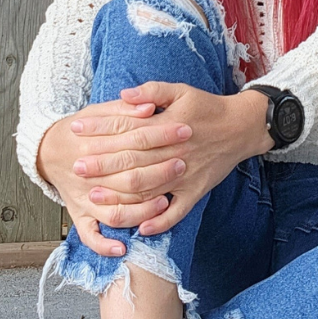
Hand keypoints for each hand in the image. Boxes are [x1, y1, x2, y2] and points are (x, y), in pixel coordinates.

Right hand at [37, 99, 192, 256]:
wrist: (47, 150)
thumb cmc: (79, 131)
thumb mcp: (97, 112)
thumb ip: (124, 109)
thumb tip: (149, 107)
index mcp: (91, 146)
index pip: (134, 141)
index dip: (162, 135)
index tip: (185, 130)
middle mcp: (87, 176)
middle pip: (129, 179)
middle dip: (160, 172)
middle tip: (182, 164)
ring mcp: (83, 199)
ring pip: (115, 212)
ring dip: (142, 210)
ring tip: (164, 201)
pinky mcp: (78, 215)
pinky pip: (90, 236)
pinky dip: (104, 245)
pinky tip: (122, 248)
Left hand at [72, 81, 270, 237]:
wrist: (241, 127)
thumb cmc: (207, 107)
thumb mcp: (181, 90)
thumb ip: (152, 91)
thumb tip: (124, 94)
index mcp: (167, 126)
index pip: (127, 129)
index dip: (100, 129)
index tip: (77, 131)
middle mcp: (174, 153)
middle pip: (132, 161)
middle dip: (102, 165)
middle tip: (76, 168)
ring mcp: (185, 176)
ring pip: (149, 190)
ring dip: (121, 196)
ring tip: (95, 198)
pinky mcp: (196, 192)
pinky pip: (177, 212)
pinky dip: (160, 222)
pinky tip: (140, 228)